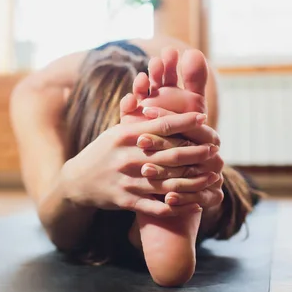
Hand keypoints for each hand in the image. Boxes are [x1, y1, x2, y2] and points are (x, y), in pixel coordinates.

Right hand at [61, 112, 220, 216]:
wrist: (76, 182)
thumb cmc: (103, 151)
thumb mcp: (116, 130)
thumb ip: (137, 116)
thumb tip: (148, 84)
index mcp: (125, 135)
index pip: (161, 125)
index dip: (185, 121)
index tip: (203, 117)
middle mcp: (126, 156)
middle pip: (170, 154)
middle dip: (197, 152)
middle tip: (214, 150)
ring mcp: (127, 180)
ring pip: (168, 182)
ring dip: (195, 180)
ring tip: (212, 176)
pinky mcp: (126, 201)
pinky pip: (157, 206)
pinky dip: (178, 206)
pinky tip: (195, 203)